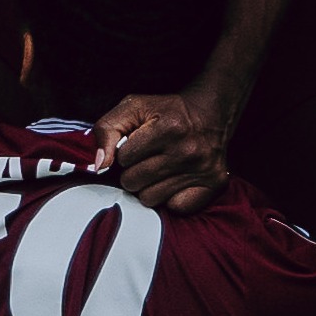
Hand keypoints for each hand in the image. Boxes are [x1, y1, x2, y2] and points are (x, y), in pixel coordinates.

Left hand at [88, 90, 232, 213]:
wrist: (210, 114)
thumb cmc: (166, 111)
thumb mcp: (133, 107)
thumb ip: (107, 130)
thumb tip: (100, 165)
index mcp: (169, 127)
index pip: (124, 158)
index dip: (125, 152)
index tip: (138, 144)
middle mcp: (189, 150)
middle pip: (134, 182)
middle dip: (133, 171)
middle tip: (147, 159)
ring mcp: (203, 169)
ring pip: (151, 199)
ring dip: (149, 186)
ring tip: (160, 170)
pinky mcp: (214, 184)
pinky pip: (176, 208)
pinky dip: (171, 198)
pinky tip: (175, 181)